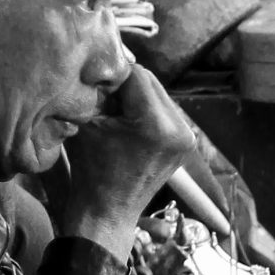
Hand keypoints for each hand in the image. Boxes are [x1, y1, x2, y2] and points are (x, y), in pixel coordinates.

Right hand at [53, 65, 200, 261]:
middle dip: (125, 84)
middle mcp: (179, 128)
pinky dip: (146, 110)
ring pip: (158, 94)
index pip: (135, 73)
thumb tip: (103, 60)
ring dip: (136, 96)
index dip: (112, 72)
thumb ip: (98, 90)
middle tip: (102, 94)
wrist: (107, 214)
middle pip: (150, 81)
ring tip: (114, 110)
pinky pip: (164, 111)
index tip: (95, 77)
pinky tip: (129, 122)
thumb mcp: (88, 123)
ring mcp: (187, 137)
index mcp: (156, 125)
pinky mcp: (186, 142)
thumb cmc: (89, 173)